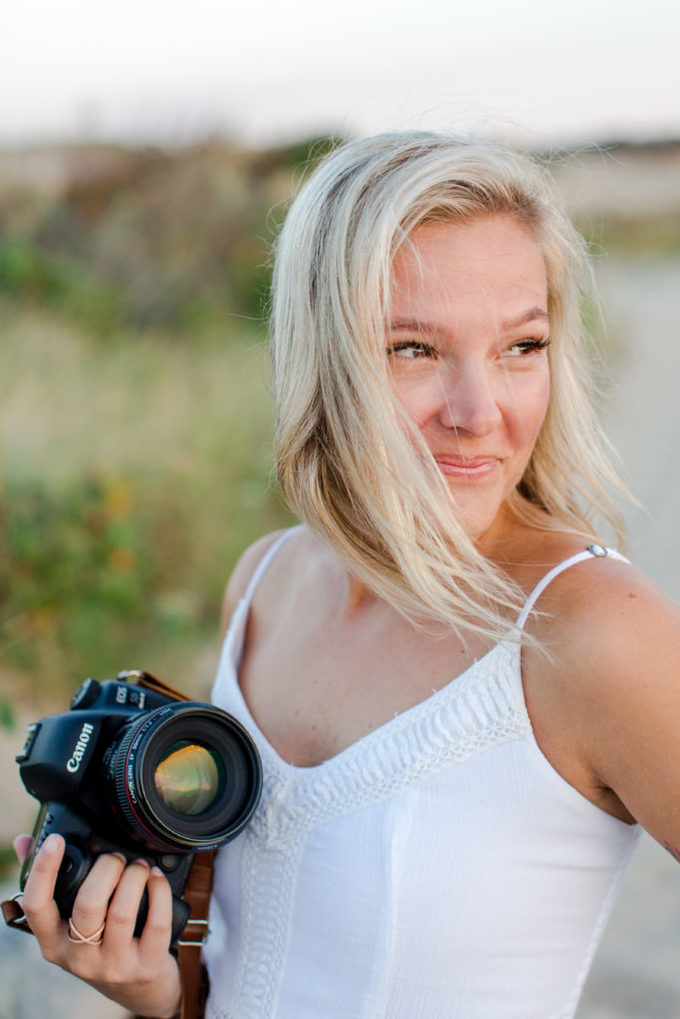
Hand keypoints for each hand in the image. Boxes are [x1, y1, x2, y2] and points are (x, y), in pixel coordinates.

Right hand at [14, 832, 180, 1018]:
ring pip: (122, 912)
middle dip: (107, 868)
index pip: (36, 907)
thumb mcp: (67, 923)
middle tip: (117, 857)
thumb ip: (47, 881)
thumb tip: (25, 841)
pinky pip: (157, 923)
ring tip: (138, 866)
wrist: (136, 989)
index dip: (44, 870)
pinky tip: (156, 878)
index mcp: (52, 943)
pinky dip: (159, 891)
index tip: (55, 840)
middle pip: (88, 904)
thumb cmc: (98, 946)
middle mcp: (79, 959)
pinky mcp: (146, 966)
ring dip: (134, 877)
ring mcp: (113, 965)